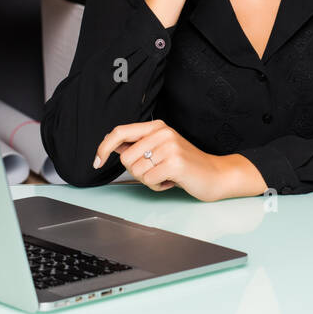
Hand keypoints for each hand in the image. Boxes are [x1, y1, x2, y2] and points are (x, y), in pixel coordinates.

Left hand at [93, 119, 261, 201]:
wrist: (216, 174)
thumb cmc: (187, 165)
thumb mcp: (161, 149)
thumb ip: (138, 145)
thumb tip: (112, 145)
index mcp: (157, 127)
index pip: (120, 131)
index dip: (104, 147)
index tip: (97, 161)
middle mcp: (163, 133)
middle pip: (126, 158)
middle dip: (137, 171)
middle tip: (156, 172)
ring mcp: (170, 147)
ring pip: (136, 171)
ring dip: (148, 180)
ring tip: (166, 176)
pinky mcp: (175, 163)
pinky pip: (149, 180)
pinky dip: (157, 186)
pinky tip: (171, 181)